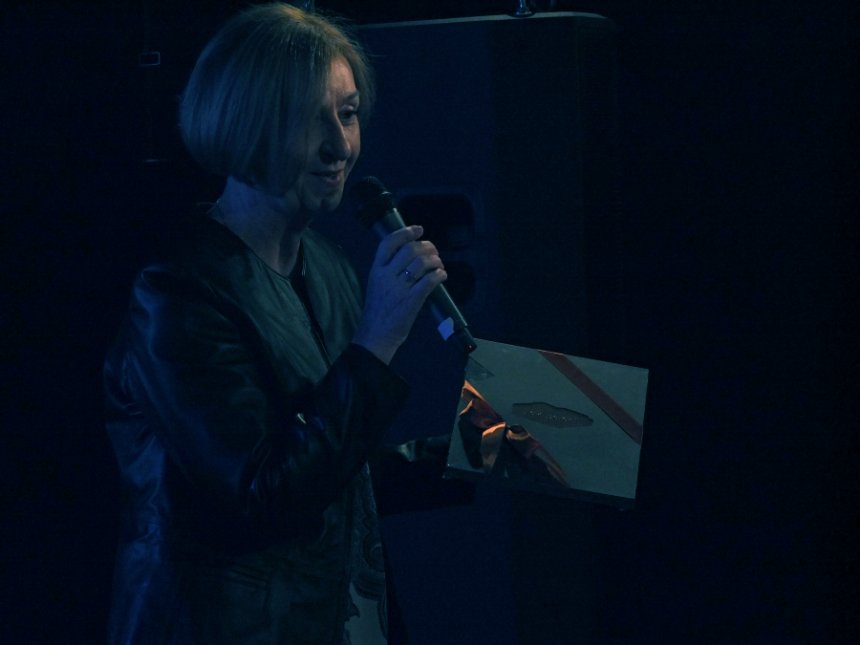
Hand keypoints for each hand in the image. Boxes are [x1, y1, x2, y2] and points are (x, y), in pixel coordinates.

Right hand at [353, 225, 446, 363]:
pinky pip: (429, 281)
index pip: (388, 243)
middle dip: (427, 247)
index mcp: (376, 270)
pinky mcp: (411, 300)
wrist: (375, 335)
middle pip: (410, 250)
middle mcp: (386, 276)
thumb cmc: (378, 310)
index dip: (405, 232)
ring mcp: (399, 288)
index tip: (419, 229)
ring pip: (421, 263)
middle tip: (434, 252)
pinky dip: (439, 275)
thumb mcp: (377, 284)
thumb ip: (389, 270)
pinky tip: (442, 275)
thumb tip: (412, 255)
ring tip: (438, 265)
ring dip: (435, 260)